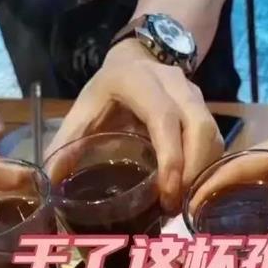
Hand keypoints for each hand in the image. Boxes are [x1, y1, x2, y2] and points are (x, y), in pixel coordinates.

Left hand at [48, 39, 222, 212]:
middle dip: (192, 173)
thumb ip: (67, 143)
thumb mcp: (84, 109)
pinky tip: (190, 191)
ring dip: (202, 175)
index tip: (166, 193)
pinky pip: (216, 143)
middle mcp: (175, 85)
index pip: (164, 118)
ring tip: (183, 205)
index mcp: (140, 81)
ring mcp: (196, 96)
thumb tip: (50, 185)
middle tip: (175, 208)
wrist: (138, 59)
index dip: (170, 157)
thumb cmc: (107, 90)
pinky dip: (206, 170)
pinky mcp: (207, 111)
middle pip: (200, 129)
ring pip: (213, 137)